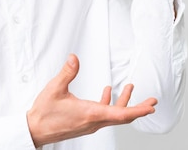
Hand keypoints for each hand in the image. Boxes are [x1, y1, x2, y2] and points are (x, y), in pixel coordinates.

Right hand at [26, 54, 156, 146]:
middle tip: (152, 101)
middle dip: (139, 108)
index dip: (138, 110)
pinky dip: (109, 104)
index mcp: (90, 114)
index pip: (121, 114)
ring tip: (130, 87)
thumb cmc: (44, 113)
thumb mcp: (55, 89)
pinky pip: (103, 115)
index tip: (151, 106)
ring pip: (114, 116)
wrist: (35, 130)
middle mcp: (94, 121)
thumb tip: (74, 58)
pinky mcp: (85, 123)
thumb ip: (67, 72)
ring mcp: (90, 123)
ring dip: (124, 103)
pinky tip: (108, 92)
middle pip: (123, 117)